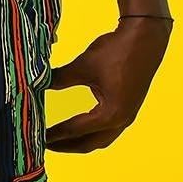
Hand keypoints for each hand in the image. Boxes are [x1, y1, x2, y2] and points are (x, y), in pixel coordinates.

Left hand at [46, 18, 171, 152]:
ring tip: (59, 140)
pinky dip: (92, 133)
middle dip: (66, 145)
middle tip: (44, 144)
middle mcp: (122, 120)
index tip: (37, 137)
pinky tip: (79, 127)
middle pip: (90, 143)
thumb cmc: (117, 50)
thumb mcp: (83, 66)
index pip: (75, 130)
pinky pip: (108, 130)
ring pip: (101, 139)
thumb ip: (59, 79)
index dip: (54, 134)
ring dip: (80, 142)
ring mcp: (128, 115)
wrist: (146, 36)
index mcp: (111, 114)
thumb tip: (37, 85)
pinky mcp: (129, 108)